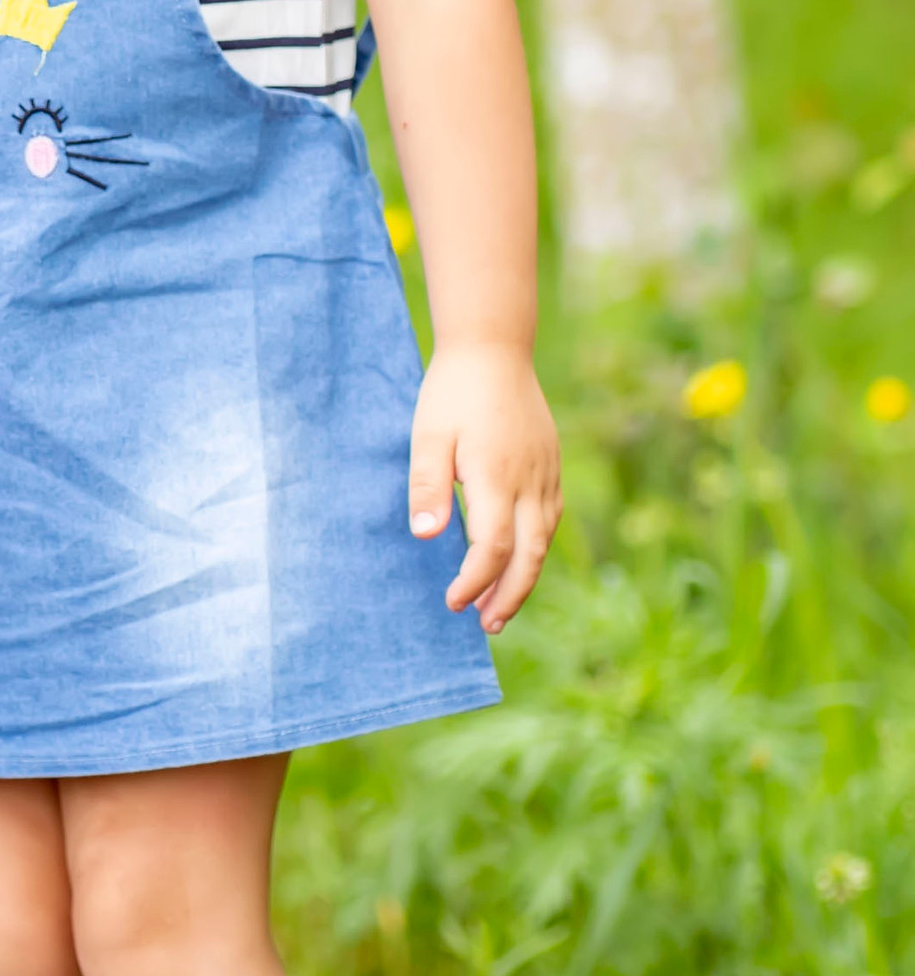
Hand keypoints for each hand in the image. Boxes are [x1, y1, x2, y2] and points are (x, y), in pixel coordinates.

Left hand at [409, 342, 560, 631]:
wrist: (493, 349)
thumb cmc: (453, 392)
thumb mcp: (428, 434)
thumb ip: (427, 485)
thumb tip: (426, 536)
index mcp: (496, 477)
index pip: (492, 548)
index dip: (474, 581)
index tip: (452, 602)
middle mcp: (530, 481)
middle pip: (529, 556)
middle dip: (509, 596)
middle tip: (486, 626)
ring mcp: (546, 474)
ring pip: (543, 541)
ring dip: (523, 577)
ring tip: (499, 606)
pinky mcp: (550, 466)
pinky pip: (549, 519)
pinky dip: (535, 548)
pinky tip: (518, 560)